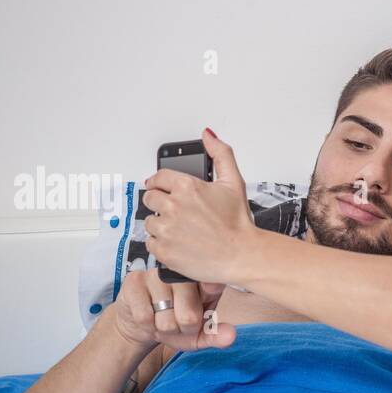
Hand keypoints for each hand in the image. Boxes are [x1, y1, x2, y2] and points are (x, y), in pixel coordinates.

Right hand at [108, 267, 235, 352]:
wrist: (143, 324)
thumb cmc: (176, 323)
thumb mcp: (199, 334)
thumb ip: (215, 335)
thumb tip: (231, 336)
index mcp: (203, 280)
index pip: (213, 288)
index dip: (206, 305)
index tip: (202, 304)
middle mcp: (181, 272)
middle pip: (189, 316)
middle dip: (182, 330)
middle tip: (177, 323)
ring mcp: (156, 274)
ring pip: (166, 320)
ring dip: (163, 329)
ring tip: (162, 319)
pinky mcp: (135, 281)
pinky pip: (144, 316)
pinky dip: (147, 325)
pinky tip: (147, 317)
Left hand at [142, 127, 257, 283]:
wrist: (242, 256)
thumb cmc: (239, 224)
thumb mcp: (234, 182)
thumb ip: (221, 154)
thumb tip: (208, 136)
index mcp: (187, 187)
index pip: (158, 178)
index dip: (161, 183)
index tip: (161, 188)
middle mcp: (173, 206)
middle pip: (150, 198)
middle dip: (161, 203)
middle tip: (177, 212)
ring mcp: (166, 229)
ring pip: (149, 221)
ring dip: (161, 224)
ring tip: (181, 230)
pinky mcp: (163, 250)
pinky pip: (151, 243)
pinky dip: (161, 244)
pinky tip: (179, 244)